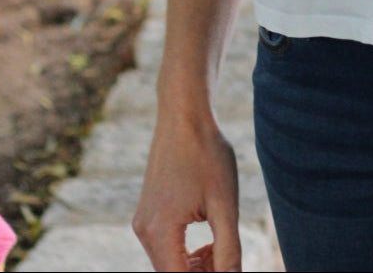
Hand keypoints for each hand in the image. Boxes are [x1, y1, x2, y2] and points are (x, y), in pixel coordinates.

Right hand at [132, 111, 241, 271]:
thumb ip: (229, 248)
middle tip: (230, 257)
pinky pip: (164, 245)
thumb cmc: (208, 155)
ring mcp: (142, 222)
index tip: (229, 267)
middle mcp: (144, 231)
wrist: (185, 115)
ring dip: (195, 265)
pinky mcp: (147, 212)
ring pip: (169, 263)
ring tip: (222, 244)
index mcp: (160, 232)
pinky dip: (185, 250)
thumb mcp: (225, 204)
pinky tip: (208, 236)